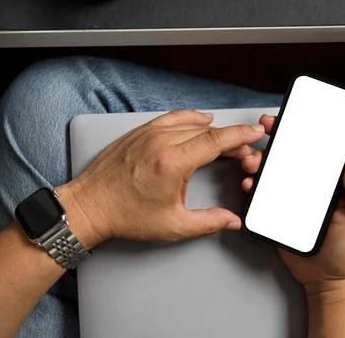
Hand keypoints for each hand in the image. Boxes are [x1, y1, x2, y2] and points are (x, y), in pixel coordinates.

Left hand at [57, 111, 264, 247]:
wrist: (88, 206)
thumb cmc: (124, 215)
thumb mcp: (172, 226)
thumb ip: (208, 222)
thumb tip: (231, 220)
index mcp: (172, 163)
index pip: (216, 141)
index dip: (240, 135)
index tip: (255, 132)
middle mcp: (161, 142)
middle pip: (207, 132)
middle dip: (230, 139)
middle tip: (242, 151)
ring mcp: (148, 134)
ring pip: (190, 123)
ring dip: (212, 130)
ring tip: (225, 140)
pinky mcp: (139, 132)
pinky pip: (171, 118)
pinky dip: (189, 118)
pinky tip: (199, 120)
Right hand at [239, 115, 344, 295]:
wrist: (326, 281)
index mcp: (340, 181)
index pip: (336, 147)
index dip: (327, 126)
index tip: (314, 113)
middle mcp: (318, 182)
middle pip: (302, 149)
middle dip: (284, 133)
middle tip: (270, 124)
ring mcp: (298, 193)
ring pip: (279, 166)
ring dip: (263, 156)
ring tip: (253, 160)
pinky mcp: (281, 206)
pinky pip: (266, 189)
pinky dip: (254, 182)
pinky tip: (250, 181)